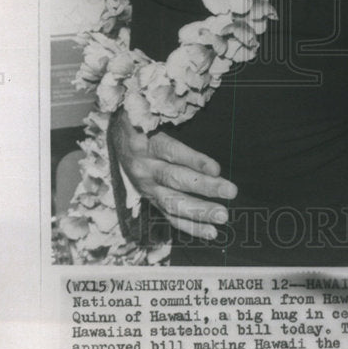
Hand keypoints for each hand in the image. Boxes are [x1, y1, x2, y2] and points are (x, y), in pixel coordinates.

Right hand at [111, 110, 236, 239]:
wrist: (115, 135)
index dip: (194, 160)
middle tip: (231, 191)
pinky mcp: (149, 199)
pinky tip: (210, 232)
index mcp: (146, 142)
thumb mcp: (151, 115)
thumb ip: (172, 118)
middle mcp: (144, 167)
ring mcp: (146, 186)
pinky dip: (190, 226)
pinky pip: (169, 215)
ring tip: (222, 216)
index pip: (172, 151)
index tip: (216, 169)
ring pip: (172, 201)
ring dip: (200, 211)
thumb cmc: (144, 122)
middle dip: (205, 186)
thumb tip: (198, 117)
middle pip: (175, 178)